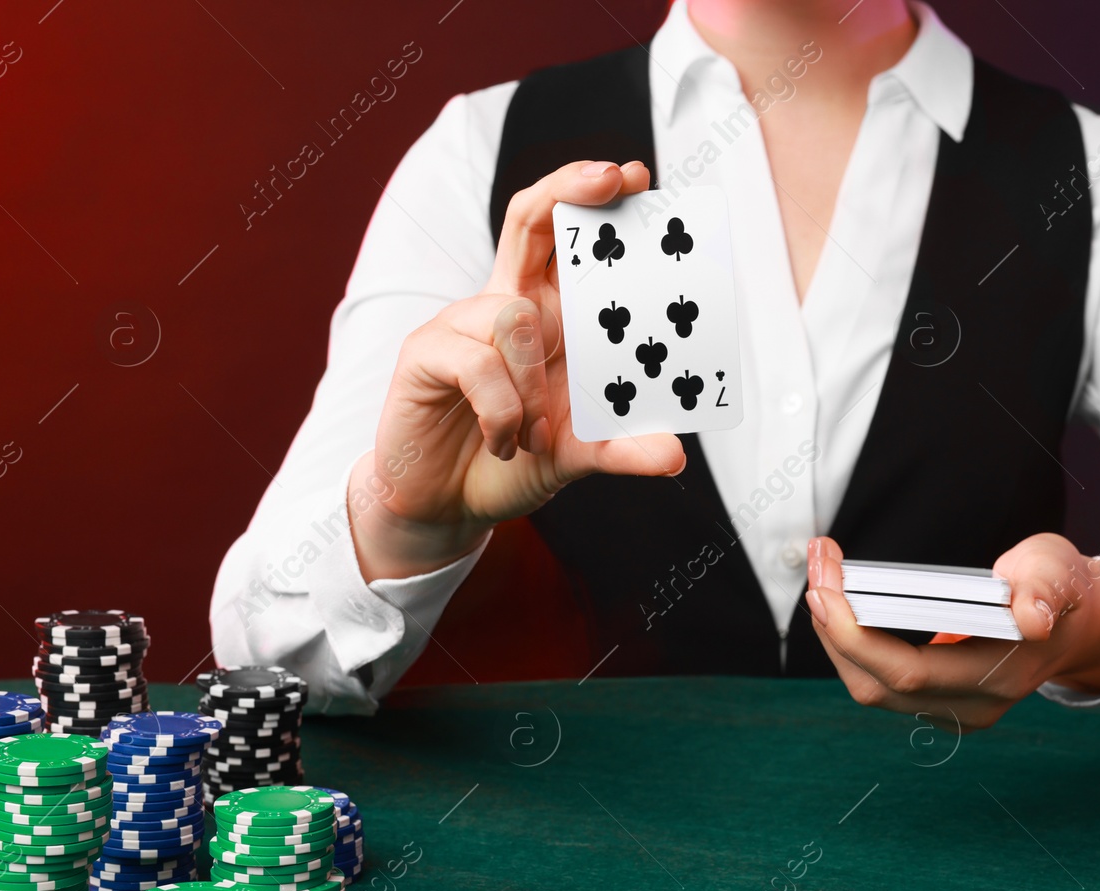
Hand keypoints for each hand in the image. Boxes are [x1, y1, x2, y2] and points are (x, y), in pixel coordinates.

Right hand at [349, 160, 686, 580]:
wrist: (447, 505)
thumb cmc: (513, 459)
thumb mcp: (580, 455)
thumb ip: (624, 449)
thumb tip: (675, 454)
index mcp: (548, 316)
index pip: (567, 238)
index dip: (592, 198)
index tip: (634, 175)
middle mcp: (505, 306)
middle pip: (529, 219)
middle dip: (570, 188)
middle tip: (614, 178)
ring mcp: (461, 325)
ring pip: (515, 318)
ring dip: (536, 388)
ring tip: (535, 437)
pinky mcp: (425, 354)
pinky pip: (478, 365)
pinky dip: (503, 412)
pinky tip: (504, 442)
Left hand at [803, 534, 1099, 730]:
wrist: (1076, 622)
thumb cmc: (1059, 588)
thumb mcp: (1060, 571)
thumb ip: (1045, 587)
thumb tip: (1033, 617)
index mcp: (1000, 676)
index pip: (908, 672)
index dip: (855, 634)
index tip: (827, 584)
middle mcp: (972, 705)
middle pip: (875, 684)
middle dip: (832, 625)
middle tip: (817, 564)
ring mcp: (952, 708)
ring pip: (868, 686)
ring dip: (833, 632)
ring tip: (821, 572)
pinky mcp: (936, 699)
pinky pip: (875, 680)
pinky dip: (849, 640)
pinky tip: (839, 599)